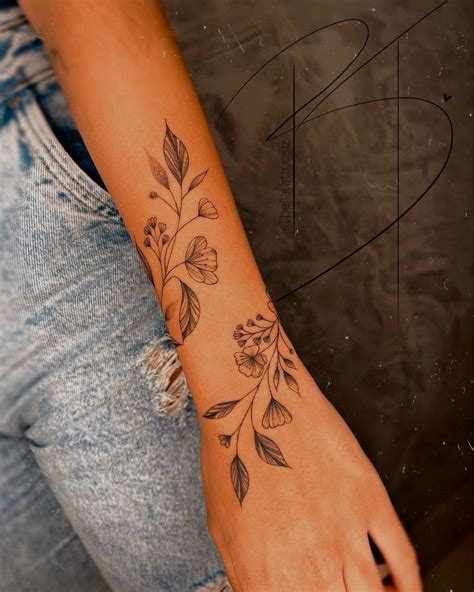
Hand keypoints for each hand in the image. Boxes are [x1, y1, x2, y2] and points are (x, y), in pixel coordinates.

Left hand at [200, 366, 420, 591]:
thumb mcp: (222, 528)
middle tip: (333, 588)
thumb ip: (247, 575)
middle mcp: (310, 564)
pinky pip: (402, 557)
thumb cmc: (233, 458)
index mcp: (266, 576)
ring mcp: (344, 533)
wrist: (254, 404)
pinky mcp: (369, 500)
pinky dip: (407, 582)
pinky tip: (400, 586)